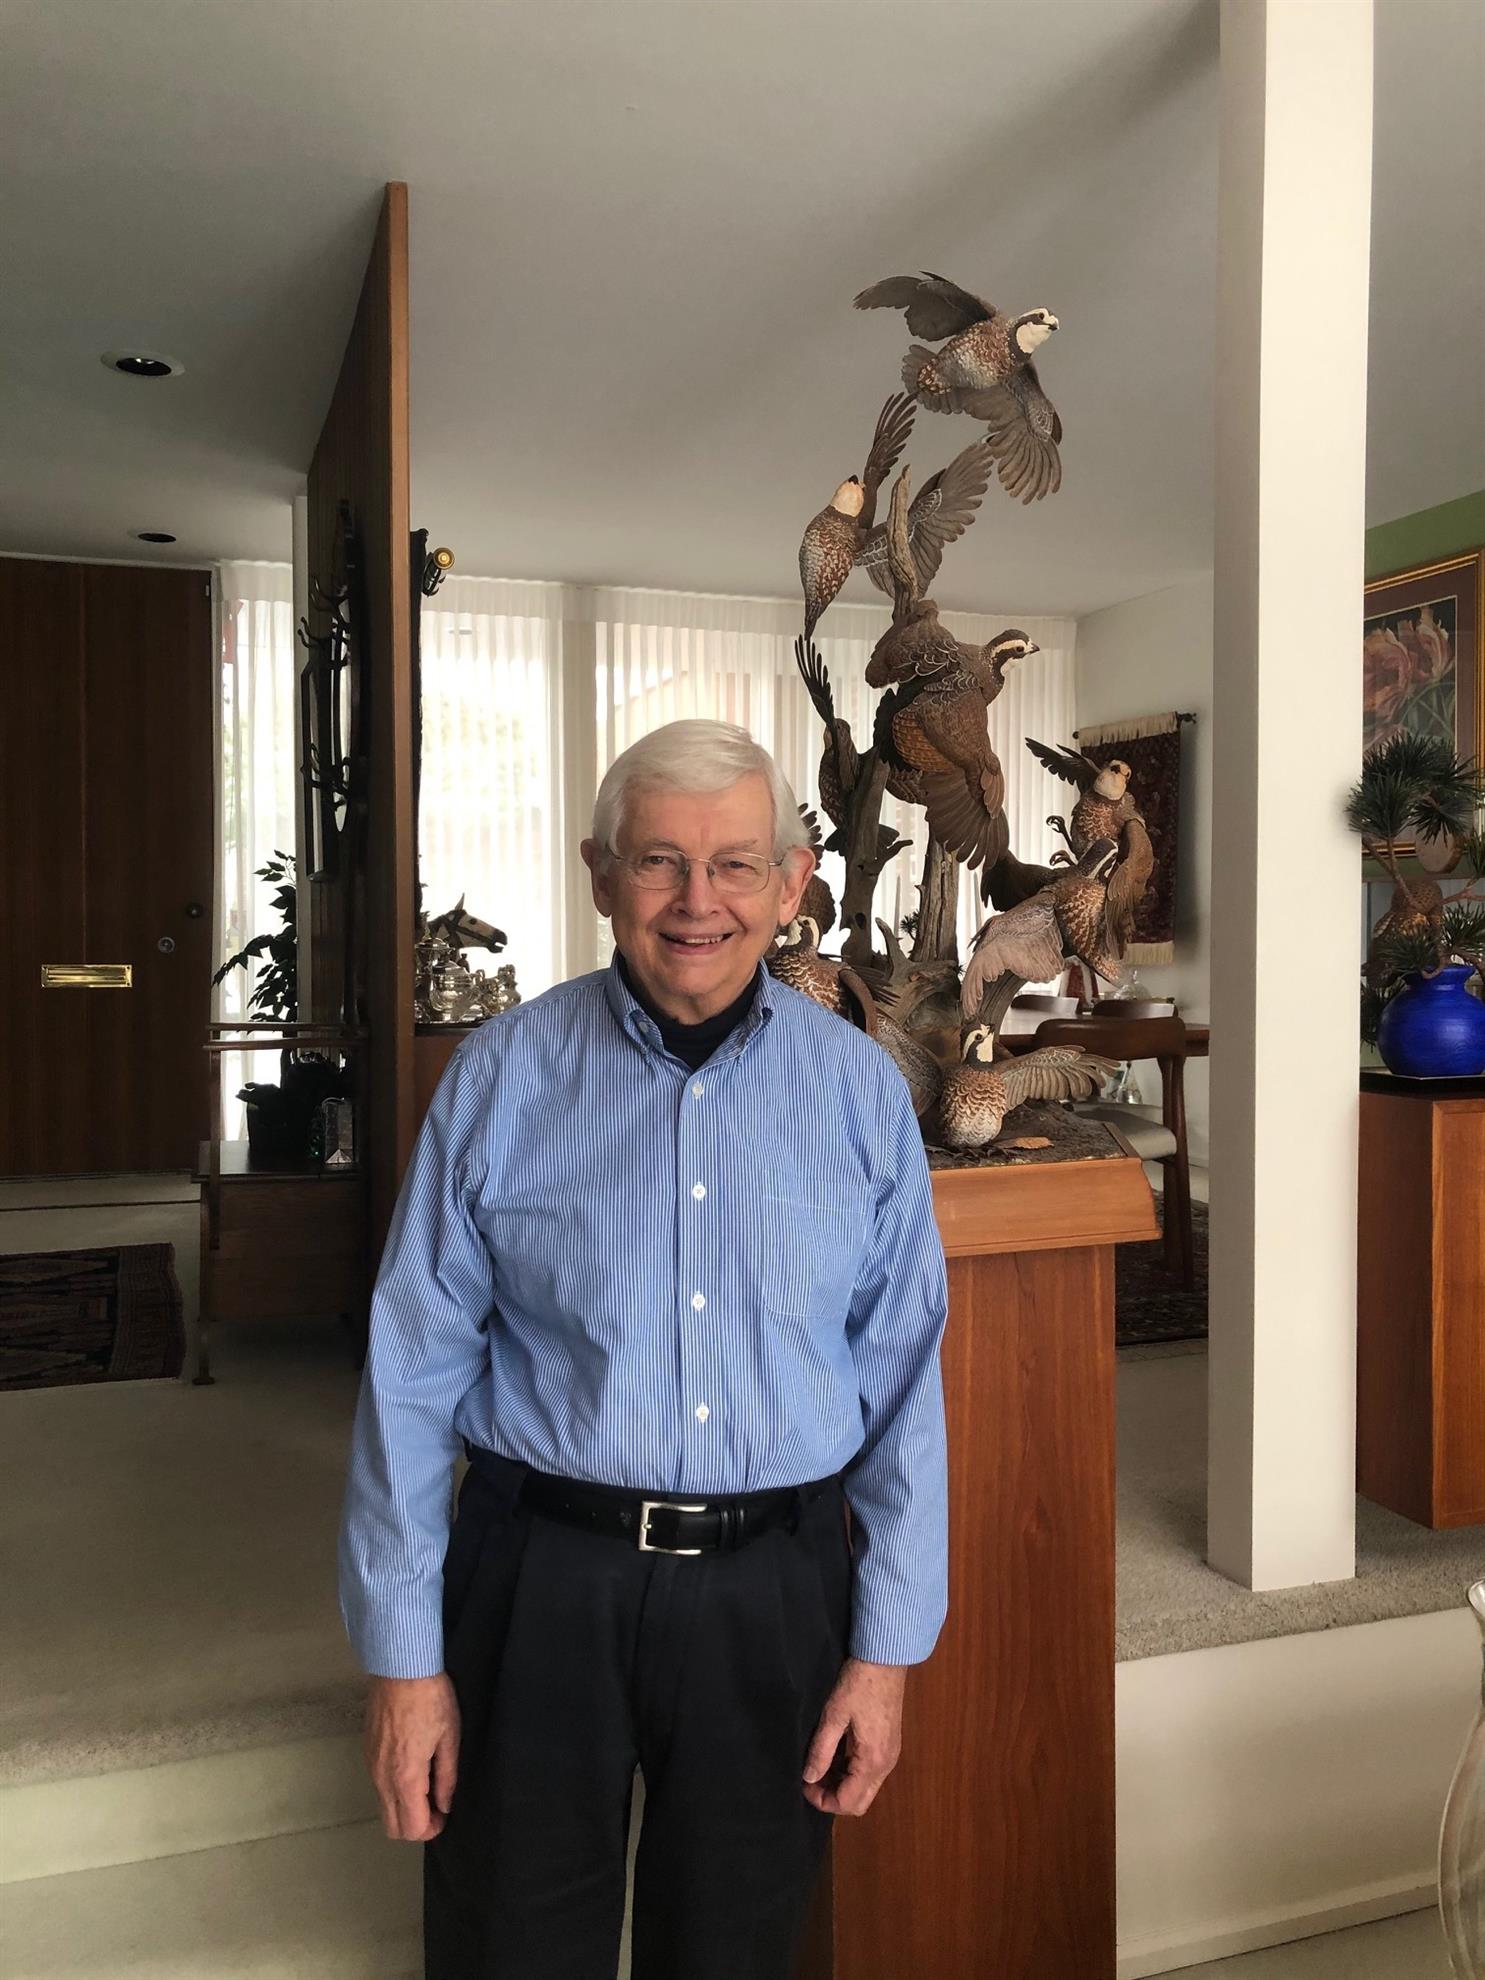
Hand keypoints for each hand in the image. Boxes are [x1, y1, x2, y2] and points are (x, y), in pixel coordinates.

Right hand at [364, 1673, 460, 1841]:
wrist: (400, 1666)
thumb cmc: (430, 1698)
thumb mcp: (450, 1736)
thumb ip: (447, 1777)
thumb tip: (445, 1804)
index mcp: (406, 1777)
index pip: (412, 1828)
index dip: (432, 1828)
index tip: (444, 1811)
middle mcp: (382, 1778)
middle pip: (393, 1827)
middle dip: (415, 1824)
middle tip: (435, 1802)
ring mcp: (371, 1765)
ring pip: (383, 1807)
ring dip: (403, 1806)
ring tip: (425, 1780)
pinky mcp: (366, 1752)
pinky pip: (378, 1785)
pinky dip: (393, 1789)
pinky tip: (411, 1763)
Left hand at [801, 1657, 906, 1816]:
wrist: (886, 1658)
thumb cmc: (858, 1684)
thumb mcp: (834, 1715)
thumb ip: (821, 1750)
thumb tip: (809, 1778)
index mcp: (872, 1761)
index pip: (848, 1802)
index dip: (823, 1800)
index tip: (804, 1784)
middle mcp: (886, 1765)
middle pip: (860, 1802)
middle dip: (833, 1797)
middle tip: (812, 1779)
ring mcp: (890, 1755)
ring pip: (865, 1788)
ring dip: (842, 1784)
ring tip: (820, 1765)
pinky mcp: (889, 1745)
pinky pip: (870, 1772)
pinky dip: (851, 1772)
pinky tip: (836, 1755)